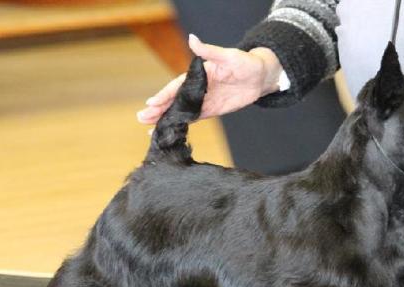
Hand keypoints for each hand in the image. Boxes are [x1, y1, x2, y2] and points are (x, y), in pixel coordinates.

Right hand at [137, 34, 282, 123]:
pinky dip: (181, 124)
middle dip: (158, 109)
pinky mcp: (211, 110)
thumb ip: (209, 50)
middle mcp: (197, 87)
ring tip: (149, 128)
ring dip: (165, 118)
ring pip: (180, 111)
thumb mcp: (228, 56)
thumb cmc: (246, 62)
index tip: (151, 103)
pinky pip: (193, 118)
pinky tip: (170, 131)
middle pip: (174, 100)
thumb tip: (192, 39)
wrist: (260, 77)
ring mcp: (203, 100)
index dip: (164, 94)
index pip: (177, 86)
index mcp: (198, 74)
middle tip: (142, 118)